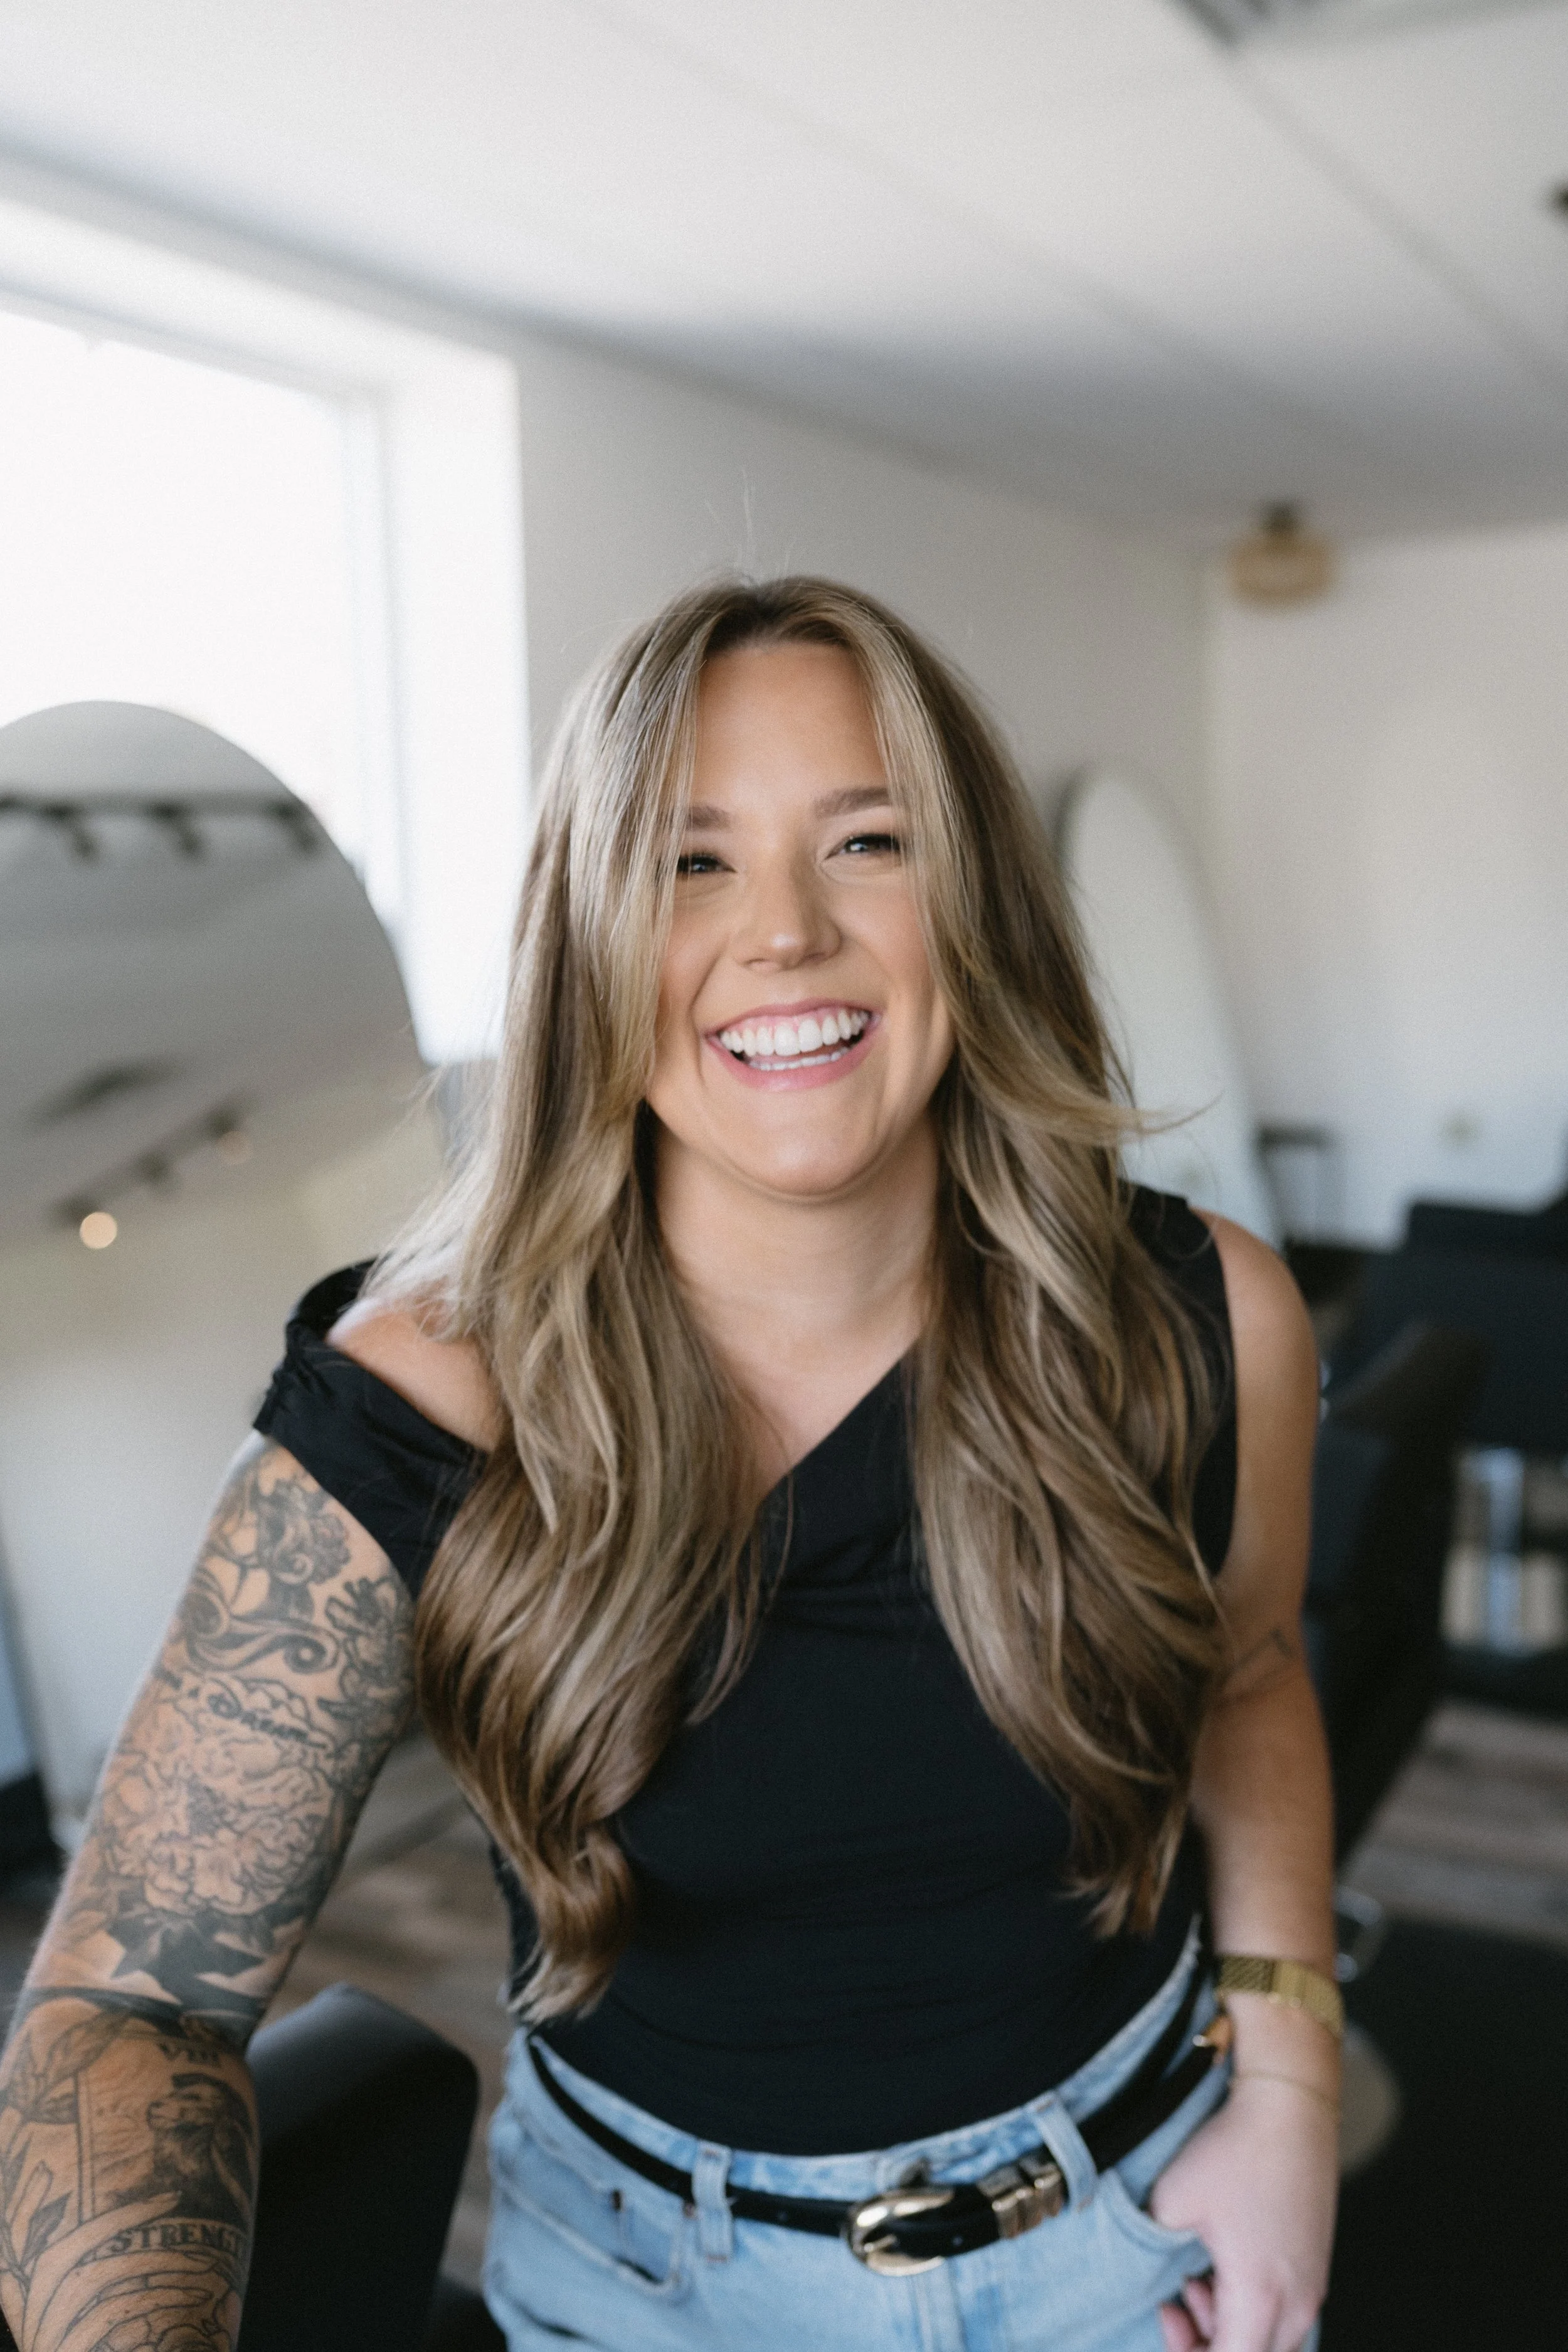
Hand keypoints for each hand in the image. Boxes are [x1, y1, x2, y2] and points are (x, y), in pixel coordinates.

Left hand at [1151, 2072, 1336, 2351]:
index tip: (1166, 2324)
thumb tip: (1149, 2276)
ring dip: (1228, 2327)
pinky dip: (1249, 2308)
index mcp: (1261, 2296)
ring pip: (1271, 2341)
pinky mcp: (1314, 2266)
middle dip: (1208, 2347)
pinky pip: (1283, 2314)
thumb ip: (1153, 2253)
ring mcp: (1311, 2285)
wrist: (1288, 2103)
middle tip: (1173, 2310)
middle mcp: (1296, 2302)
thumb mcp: (1170, 2202)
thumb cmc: (1234, 2149)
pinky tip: (1219, 2269)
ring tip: (1195, 2282)